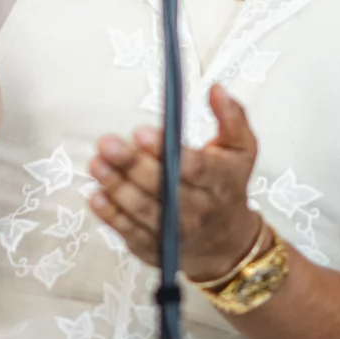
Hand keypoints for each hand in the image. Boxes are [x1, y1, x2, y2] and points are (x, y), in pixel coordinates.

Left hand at [88, 84, 263, 282]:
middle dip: (133, 165)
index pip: (194, 167)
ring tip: (96, 165)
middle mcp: (200, 210)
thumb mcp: (242, 149)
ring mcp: (177, 233)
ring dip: (117, 188)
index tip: (140, 132)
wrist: (228, 243)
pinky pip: (132, 233)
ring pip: (144, 211)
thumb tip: (216, 89)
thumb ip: (232, 117)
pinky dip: (112, 217)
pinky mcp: (156, 249)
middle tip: (107, 144)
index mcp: (221, 181)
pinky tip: (96, 197)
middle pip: (164, 189)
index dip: (165, 151)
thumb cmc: (228, 186)